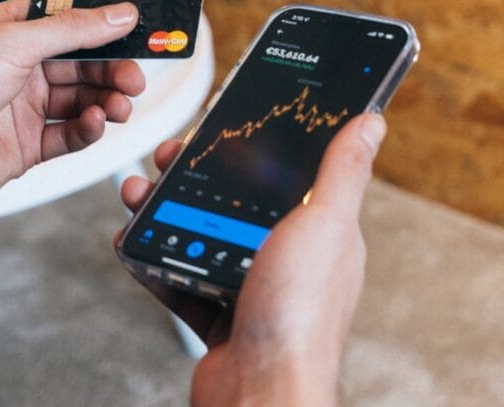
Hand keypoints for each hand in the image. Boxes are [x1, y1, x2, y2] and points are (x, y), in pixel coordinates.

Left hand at [0, 0, 144, 216]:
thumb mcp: (13, 43)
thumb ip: (72, 30)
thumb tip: (118, 15)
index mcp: (12, 31)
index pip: (70, 18)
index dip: (104, 21)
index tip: (138, 24)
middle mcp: (20, 67)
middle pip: (83, 62)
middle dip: (113, 68)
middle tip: (135, 76)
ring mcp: (25, 107)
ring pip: (82, 98)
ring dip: (106, 99)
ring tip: (121, 104)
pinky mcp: (28, 145)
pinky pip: (71, 133)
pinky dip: (89, 128)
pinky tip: (95, 123)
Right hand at [117, 113, 386, 405]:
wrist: (260, 391)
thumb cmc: (301, 314)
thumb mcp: (325, 223)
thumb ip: (342, 172)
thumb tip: (370, 123)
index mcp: (318, 233)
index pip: (282, 175)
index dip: (250, 149)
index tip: (219, 128)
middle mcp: (284, 258)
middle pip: (231, 201)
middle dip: (192, 175)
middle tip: (168, 160)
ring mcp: (248, 287)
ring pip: (198, 235)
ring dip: (163, 209)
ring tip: (139, 193)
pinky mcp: (215, 314)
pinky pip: (176, 277)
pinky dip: (152, 256)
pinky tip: (133, 238)